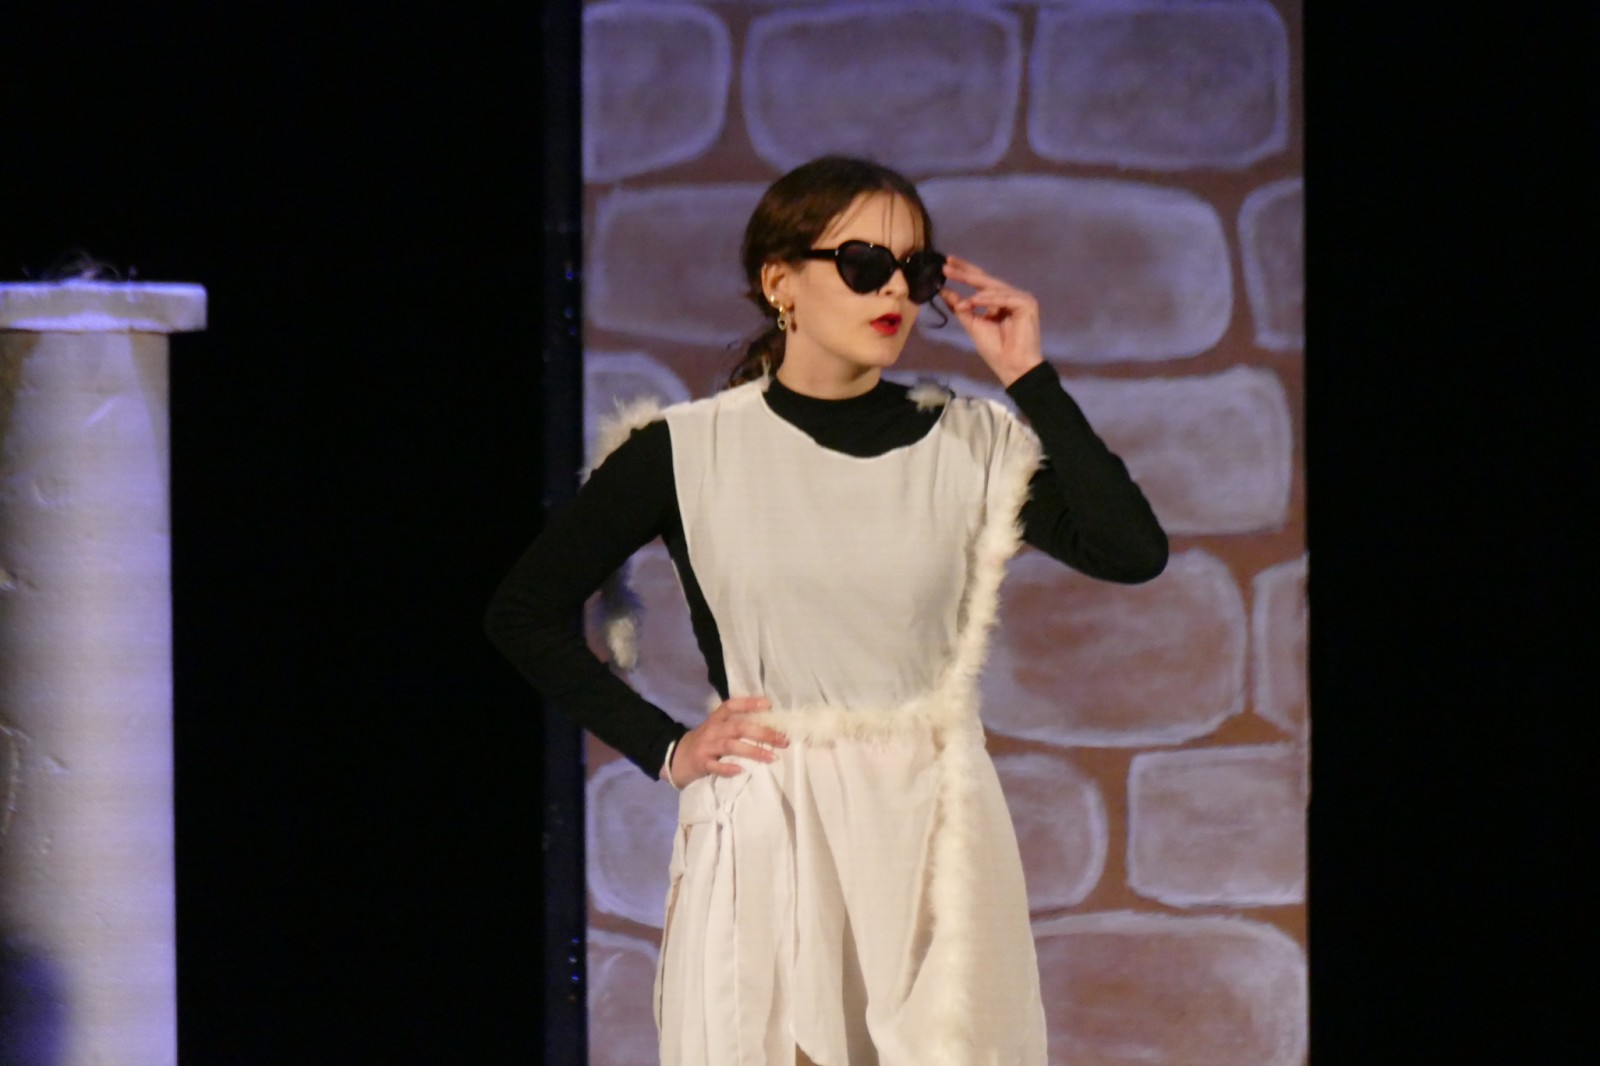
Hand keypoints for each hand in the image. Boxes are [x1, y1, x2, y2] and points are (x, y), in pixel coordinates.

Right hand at [669, 696, 786, 784]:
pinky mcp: (701, 763)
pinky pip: (715, 766)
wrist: (675, 758)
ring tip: (771, 757)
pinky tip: (741, 770)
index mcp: (717, 719)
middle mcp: (712, 729)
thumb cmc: (705, 742)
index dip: (749, 703)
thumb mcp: (716, 729)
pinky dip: (727, 768)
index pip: (732, 705)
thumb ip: (735, 725)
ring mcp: (706, 746)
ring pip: (730, 746)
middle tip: (782, 740)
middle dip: (762, 732)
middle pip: (738, 727)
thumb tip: (768, 726)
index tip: (768, 704)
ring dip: (752, 750)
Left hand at [940, 255, 1043, 386]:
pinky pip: (1004, 298)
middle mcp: (1010, 297)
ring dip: (974, 291)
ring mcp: (1021, 299)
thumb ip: (961, 308)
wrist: (1011, 366)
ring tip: (958, 296)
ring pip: (994, 288)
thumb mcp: (973, 325)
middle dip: (965, 272)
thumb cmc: (995, 349)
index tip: (947, 264)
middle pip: (986, 280)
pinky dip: (988, 299)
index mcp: (998, 301)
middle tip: (947, 265)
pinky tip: (974, 300)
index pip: (980, 283)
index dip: (964, 272)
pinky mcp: (1027, 304)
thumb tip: (944, 291)